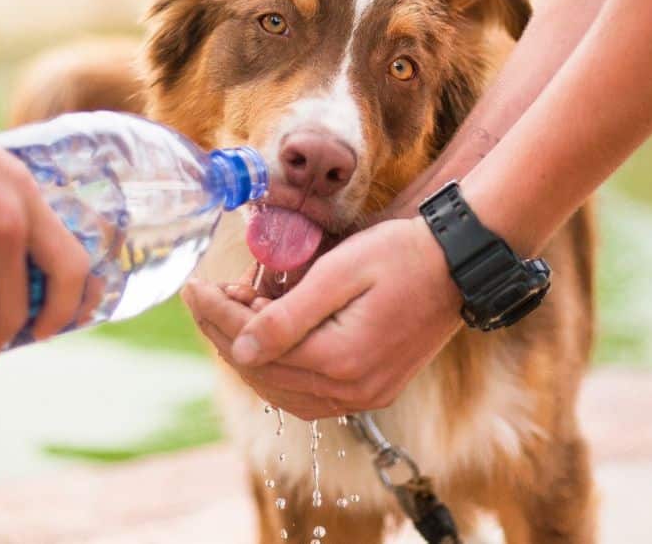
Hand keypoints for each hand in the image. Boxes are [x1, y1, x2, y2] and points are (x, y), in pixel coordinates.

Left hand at [183, 217, 461, 419]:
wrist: (458, 264)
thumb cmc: (401, 255)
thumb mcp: (340, 272)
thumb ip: (288, 315)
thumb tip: (239, 348)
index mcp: (341, 360)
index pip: (255, 347)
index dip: (217, 316)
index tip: (193, 287)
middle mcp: (352, 390)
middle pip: (264, 373)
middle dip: (226, 333)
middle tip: (206, 296)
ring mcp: (365, 396)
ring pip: (282, 390)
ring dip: (249, 354)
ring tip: (233, 312)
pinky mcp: (373, 390)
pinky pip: (309, 394)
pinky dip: (279, 370)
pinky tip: (267, 341)